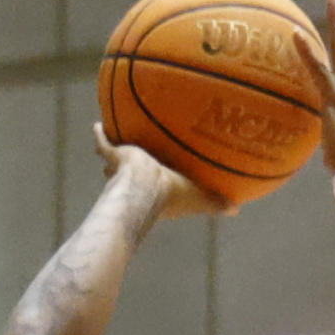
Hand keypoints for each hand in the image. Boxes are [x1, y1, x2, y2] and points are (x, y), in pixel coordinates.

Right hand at [92, 123, 236, 219]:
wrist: (145, 186)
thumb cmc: (172, 194)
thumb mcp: (199, 197)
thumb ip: (215, 202)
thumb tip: (237, 210)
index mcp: (156, 191)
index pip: (158, 186)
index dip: (162, 182)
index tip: (165, 178)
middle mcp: (137, 182)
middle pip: (135, 175)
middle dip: (134, 168)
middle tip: (138, 158)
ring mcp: (122, 170)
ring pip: (117, 163)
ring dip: (117, 155)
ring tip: (118, 141)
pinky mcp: (113, 157)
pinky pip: (104, 143)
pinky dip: (100, 135)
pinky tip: (98, 125)